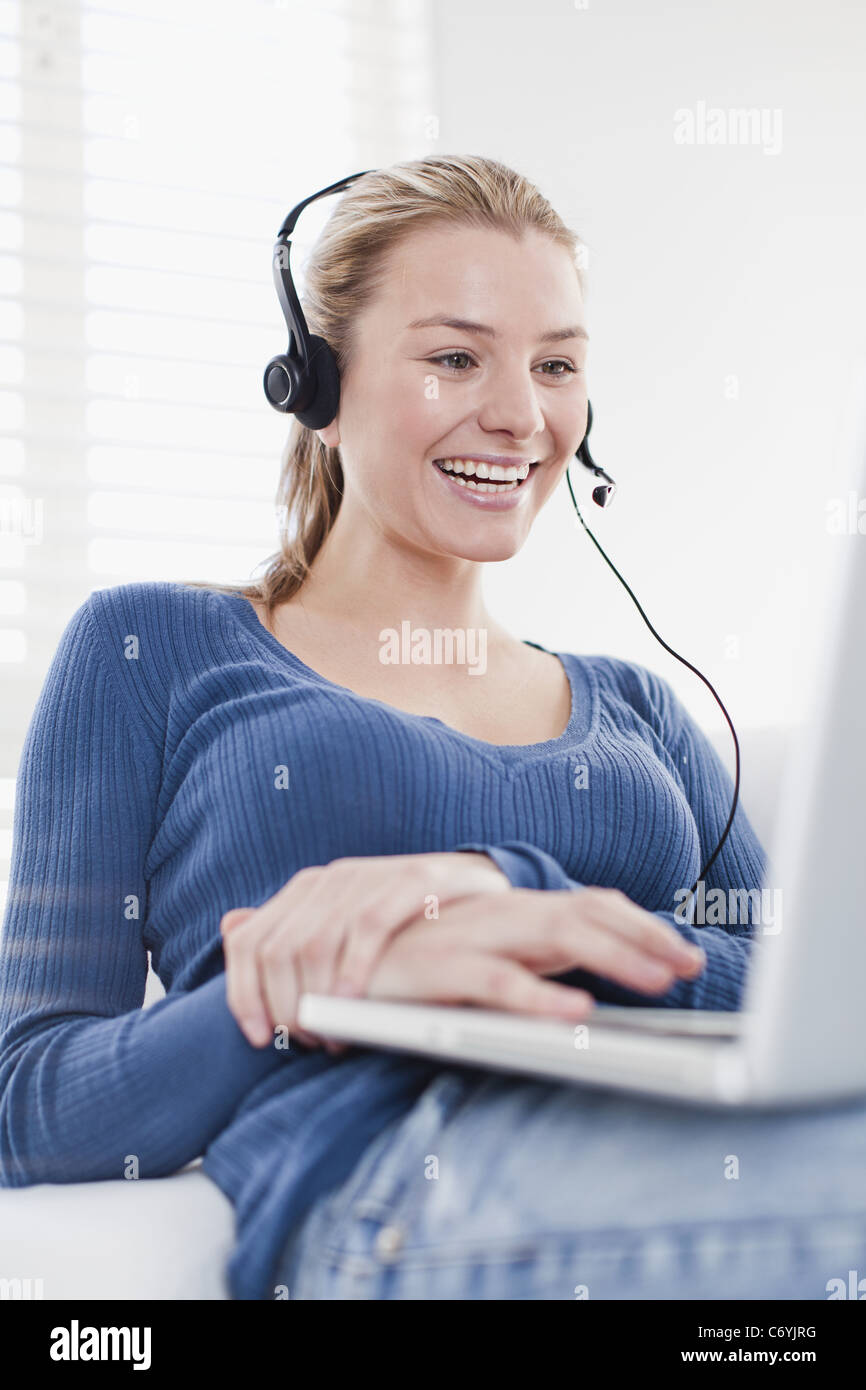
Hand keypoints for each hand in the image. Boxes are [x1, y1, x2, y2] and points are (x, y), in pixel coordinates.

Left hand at [219, 851, 508, 1050]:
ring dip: (317, 999)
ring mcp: (369, 876)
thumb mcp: (340, 922)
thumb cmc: (402, 922)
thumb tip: (229, 924)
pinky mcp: (412, 879)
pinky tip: (354, 1004)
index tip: (260, 1039)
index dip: (244, 995)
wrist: (473, 885)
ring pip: (314, 943)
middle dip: (286, 1007)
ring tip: (333, 1037)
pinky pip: (367, 927)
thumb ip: (288, 927)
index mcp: (304, 890)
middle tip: (308, 1043)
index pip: (249, 942)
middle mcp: (330, 879)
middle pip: (277, 951)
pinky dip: (354, 971)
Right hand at [362, 886, 706, 1017]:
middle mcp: (496, 912)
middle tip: (692, 963)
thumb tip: (576, 988)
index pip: (586, 905)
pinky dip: (537, 998)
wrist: (324, 965)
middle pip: (584, 912)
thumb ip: (521, 965)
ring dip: (613, 956)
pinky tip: (575, 1016)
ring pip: (555, 935)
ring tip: (658, 980)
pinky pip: (496, 981)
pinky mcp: (435, 968)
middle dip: (643, 936)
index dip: (637, 926)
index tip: (684, 953)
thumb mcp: (471, 961)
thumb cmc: (401, 965)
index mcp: (509, 910)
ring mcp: (469, 934)